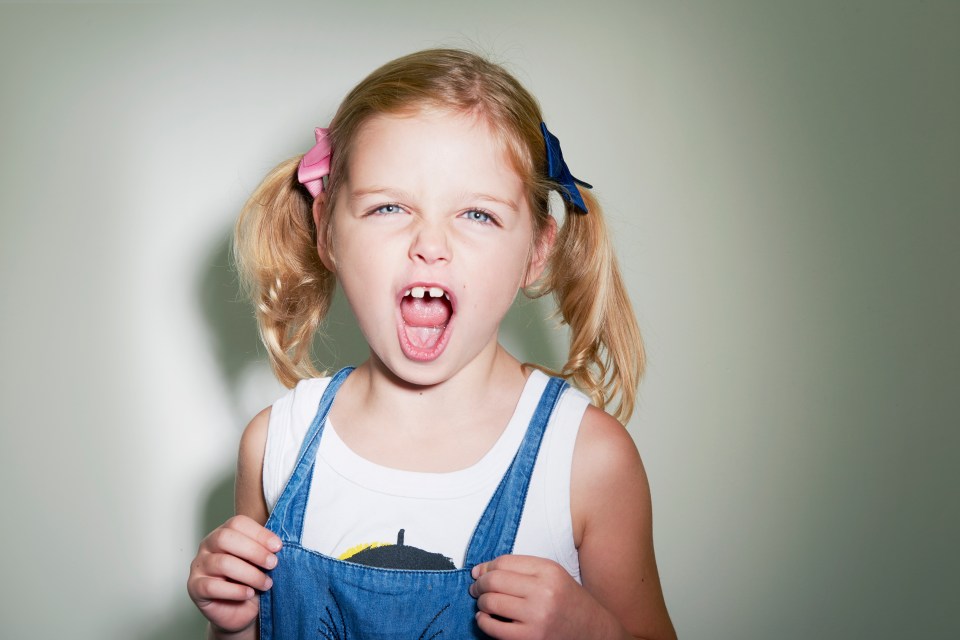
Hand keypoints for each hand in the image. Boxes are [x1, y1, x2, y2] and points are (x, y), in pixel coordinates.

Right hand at [187, 515, 281, 634]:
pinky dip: (235, 590)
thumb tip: (278, 545)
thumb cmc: (250, 582)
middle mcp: (207, 546)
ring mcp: (199, 566)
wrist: (239, 612)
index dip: (259, 533)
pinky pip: (213, 586)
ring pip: (223, 563)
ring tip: (266, 584)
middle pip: (226, 538)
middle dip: (254, 551)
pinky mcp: (195, 587)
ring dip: (250, 574)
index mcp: (223, 533)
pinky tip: (249, 593)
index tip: (278, 546)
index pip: (237, 523)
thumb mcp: (259, 562)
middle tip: (273, 564)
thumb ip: (264, 550)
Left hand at [469, 555, 622, 639]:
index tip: (480, 572)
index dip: (486, 567)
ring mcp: (537, 617)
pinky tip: (486, 619)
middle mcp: (543, 592)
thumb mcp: (554, 577)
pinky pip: (494, 627)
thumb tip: (481, 570)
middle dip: (480, 584)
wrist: (595, 632)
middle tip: (476, 588)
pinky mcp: (531, 638)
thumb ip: (522, 570)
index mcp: (549, 571)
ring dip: (481, 602)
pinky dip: (483, 622)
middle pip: (495, 580)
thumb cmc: (571, 604)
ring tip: (484, 604)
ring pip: (491, 602)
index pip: (504, 562)